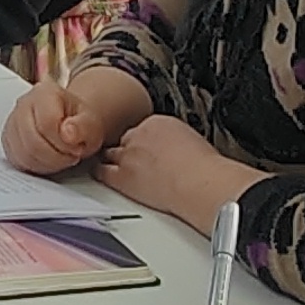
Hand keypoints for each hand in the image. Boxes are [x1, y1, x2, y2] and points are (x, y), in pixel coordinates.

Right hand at [2, 76, 113, 176]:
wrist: (71, 122)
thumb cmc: (79, 121)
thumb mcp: (91, 122)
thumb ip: (83, 126)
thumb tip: (68, 134)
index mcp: (45, 93)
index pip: (47, 124)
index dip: (64, 143)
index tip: (77, 147)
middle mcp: (24, 104)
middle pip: (32, 141)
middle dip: (56, 157)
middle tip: (70, 155)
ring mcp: (13, 121)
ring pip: (24, 154)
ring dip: (47, 163)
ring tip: (62, 156)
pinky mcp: (8, 139)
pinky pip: (18, 160)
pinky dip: (36, 166)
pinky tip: (49, 160)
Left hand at [93, 110, 247, 226]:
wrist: (199, 182)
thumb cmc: (205, 167)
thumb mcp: (193, 142)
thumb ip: (178, 141)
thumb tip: (179, 152)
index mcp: (159, 122)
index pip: (143, 130)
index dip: (143, 143)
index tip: (148, 151)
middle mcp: (140, 135)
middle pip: (124, 140)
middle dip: (127, 150)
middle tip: (132, 161)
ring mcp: (128, 155)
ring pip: (111, 154)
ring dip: (112, 160)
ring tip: (112, 167)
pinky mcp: (122, 177)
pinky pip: (103, 173)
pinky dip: (100, 173)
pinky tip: (101, 176)